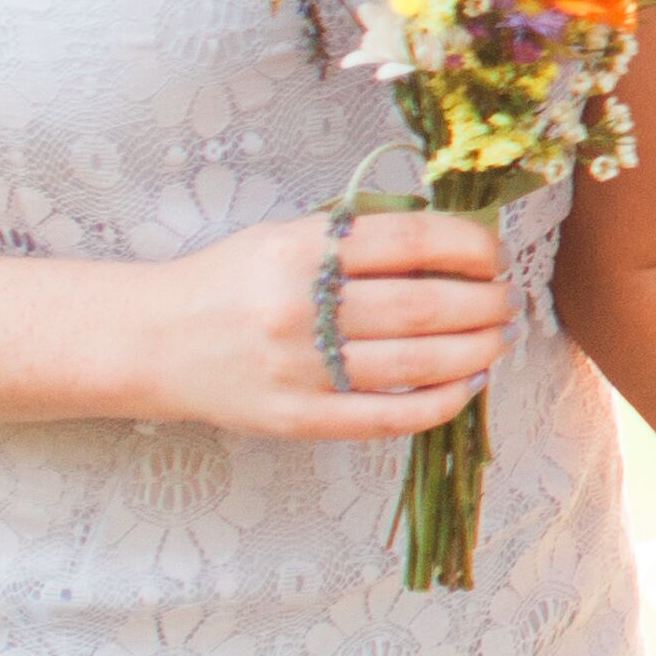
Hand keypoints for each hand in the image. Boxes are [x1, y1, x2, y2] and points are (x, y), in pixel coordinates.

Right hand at [125, 209, 509, 437]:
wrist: (149, 340)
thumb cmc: (233, 282)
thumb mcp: (286, 237)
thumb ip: (359, 238)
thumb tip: (458, 244)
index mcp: (299, 250)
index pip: (413, 241)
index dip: (471, 247)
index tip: (494, 256)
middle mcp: (299, 308)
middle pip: (425, 306)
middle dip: (485, 303)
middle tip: (505, 301)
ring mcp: (297, 369)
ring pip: (417, 363)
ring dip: (478, 350)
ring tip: (498, 338)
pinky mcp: (295, 419)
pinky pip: (388, 417)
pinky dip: (442, 402)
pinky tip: (468, 385)